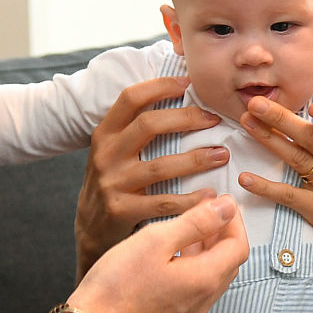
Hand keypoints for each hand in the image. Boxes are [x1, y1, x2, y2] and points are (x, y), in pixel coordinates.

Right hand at [64, 195, 248, 312]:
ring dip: (209, 248)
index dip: (233, 220)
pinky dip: (194, 263)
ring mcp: (189, 311)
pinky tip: (173, 251)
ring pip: (212, 273)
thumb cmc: (117, 286)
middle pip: (229, 261)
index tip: (222, 202)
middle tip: (209, 210)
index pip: (238, 246)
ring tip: (190, 225)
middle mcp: (202, 300)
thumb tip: (225, 208)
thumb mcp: (157, 240)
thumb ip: (196, 222)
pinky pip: (196, 285)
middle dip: (223, 232)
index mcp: (204, 279)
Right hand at [74, 76, 229, 278]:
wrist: (90, 229)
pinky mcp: (122, 210)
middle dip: (187, 118)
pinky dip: (190, 199)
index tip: (188, 84)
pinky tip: (210, 195)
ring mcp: (113, 183)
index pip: (130, 98)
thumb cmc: (113, 181)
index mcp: (105, 133)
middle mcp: (106, 154)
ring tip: (222, 155)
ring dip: (197, 159)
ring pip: (160, 165)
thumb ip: (135, 128)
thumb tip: (177, 94)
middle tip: (214, 119)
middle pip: (148, 124)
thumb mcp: (114, 150)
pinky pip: (163, 202)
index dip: (160, 86)